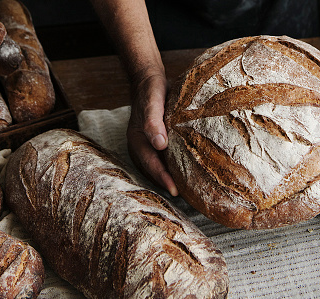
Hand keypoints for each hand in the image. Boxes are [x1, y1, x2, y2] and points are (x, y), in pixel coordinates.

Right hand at [127, 72, 178, 195]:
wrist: (148, 81)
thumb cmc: (151, 91)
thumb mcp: (152, 102)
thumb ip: (153, 122)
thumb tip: (159, 145)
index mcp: (136, 140)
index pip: (150, 164)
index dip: (163, 178)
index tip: (176, 191)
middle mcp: (138, 145)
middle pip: (151, 170)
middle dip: (165, 183)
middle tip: (183, 196)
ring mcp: (144, 144)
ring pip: (154, 167)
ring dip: (165, 177)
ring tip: (182, 188)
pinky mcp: (152, 141)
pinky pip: (158, 159)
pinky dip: (167, 167)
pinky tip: (179, 170)